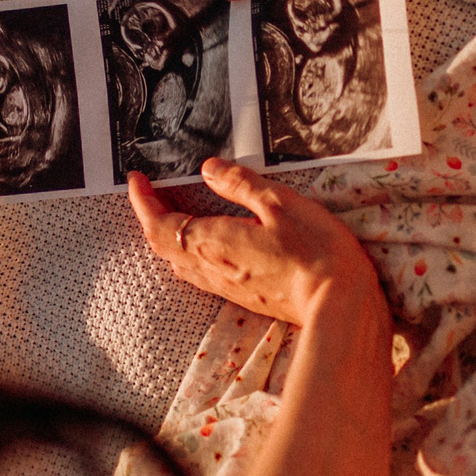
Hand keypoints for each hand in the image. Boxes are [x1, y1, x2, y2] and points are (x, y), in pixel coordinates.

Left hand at [129, 160, 379, 326]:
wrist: (339, 306)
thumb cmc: (314, 251)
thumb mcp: (279, 203)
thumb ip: (239, 184)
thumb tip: (208, 169)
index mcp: (212, 242)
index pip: (158, 222)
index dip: (142, 201)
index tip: (136, 180)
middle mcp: (211, 269)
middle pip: (162, 245)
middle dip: (150, 216)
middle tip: (151, 192)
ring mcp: (226, 287)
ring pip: (179, 262)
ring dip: (168, 236)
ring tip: (173, 212)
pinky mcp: (244, 296)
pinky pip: (200, 273)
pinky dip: (189, 252)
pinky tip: (206, 243)